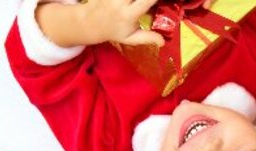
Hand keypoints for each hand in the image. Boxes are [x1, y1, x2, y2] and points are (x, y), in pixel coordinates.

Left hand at [36, 0, 164, 47]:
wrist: (89, 23)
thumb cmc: (113, 31)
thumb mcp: (130, 38)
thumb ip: (147, 38)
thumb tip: (163, 42)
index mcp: (129, 15)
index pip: (147, 0)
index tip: (166, 1)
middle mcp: (120, 2)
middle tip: (151, 2)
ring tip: (140, 2)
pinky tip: (132, 1)